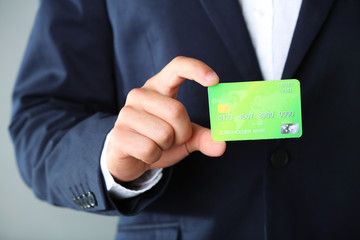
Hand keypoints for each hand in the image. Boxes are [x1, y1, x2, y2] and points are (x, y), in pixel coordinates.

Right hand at [106, 56, 225, 181]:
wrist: (128, 157)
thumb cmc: (158, 139)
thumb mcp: (184, 137)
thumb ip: (202, 137)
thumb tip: (221, 145)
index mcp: (159, 86)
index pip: (177, 66)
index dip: (196, 69)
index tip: (215, 80)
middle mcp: (140, 94)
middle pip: (177, 111)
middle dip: (182, 133)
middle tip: (173, 139)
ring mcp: (126, 113)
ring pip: (164, 134)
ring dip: (167, 146)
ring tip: (157, 144)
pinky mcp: (118, 134)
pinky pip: (150, 150)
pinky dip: (154, 157)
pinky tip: (145, 153)